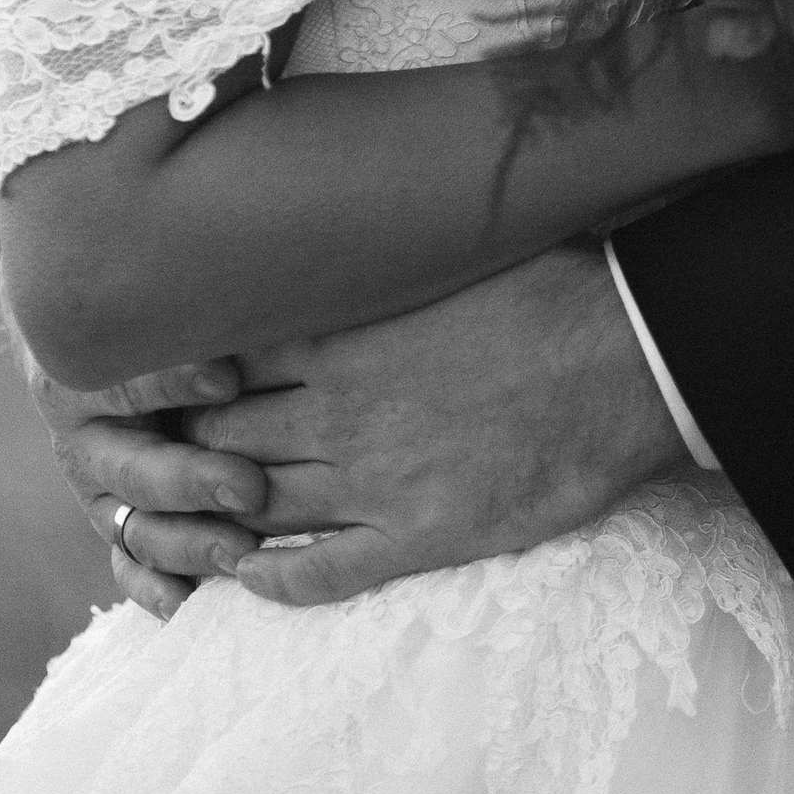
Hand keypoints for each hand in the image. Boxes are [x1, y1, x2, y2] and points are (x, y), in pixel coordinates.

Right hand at [11, 308, 271, 620]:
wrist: (97, 333)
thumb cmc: (157, 303)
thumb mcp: (165, 297)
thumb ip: (198, 304)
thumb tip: (258, 278)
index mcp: (83, 370)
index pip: (126, 378)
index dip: (173, 378)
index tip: (229, 380)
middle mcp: (84, 437)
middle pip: (135, 467)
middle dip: (193, 480)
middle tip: (251, 487)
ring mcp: (99, 490)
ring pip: (137, 528)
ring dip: (189, 543)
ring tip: (244, 552)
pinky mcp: (115, 526)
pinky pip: (129, 567)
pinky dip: (155, 588)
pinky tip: (188, 602)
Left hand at [179, 243, 685, 608]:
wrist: (624, 356)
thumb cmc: (545, 286)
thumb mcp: (443, 248)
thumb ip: (376, 254)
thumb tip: (344, 212)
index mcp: (341, 331)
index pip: (224, 359)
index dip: (194, 373)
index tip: (179, 378)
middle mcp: (338, 407)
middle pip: (225, 432)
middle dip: (192, 440)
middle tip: (170, 450)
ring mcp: (373, 478)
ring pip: (257, 502)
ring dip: (216, 512)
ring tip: (192, 515)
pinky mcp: (417, 536)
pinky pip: (318, 575)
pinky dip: (270, 581)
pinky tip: (247, 576)